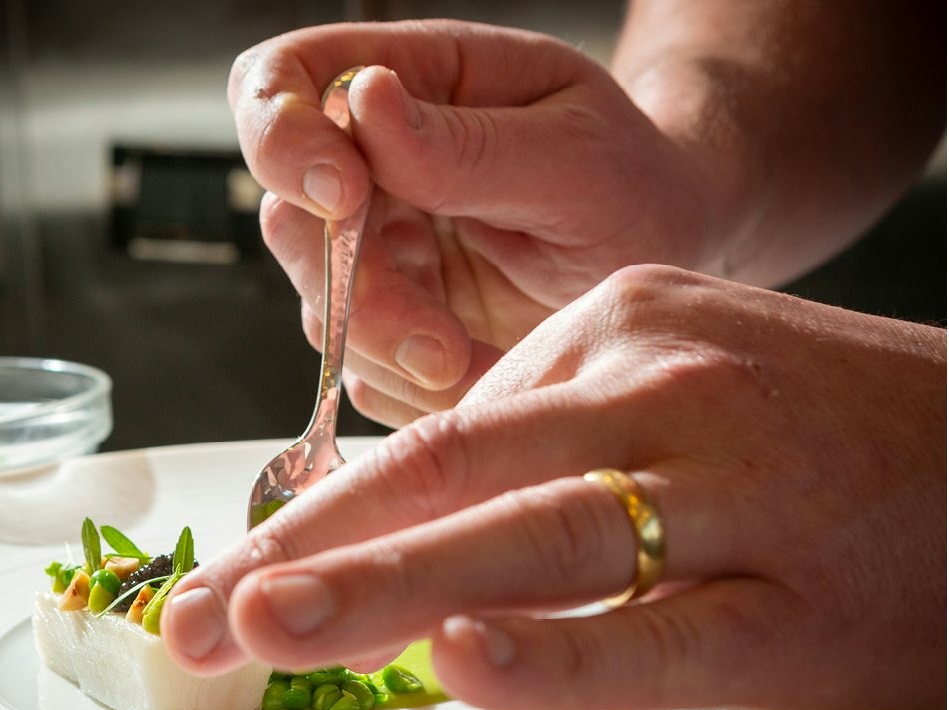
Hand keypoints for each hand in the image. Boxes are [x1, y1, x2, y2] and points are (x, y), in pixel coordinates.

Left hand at [160, 266, 946, 709]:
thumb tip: (376, 531)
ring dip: (385, 584)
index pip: (422, 440)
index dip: (296, 524)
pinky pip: (656, 637)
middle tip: (190, 623)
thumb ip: (533, 453)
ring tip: (269, 625)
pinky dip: (555, 652)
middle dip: (297, 559)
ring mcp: (730, 492)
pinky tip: (465, 663)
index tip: (204, 589)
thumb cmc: (835, 452)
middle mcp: (660, 392)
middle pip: (445, 476)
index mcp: (614, 336)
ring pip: (530, 538)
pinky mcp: (792, 601)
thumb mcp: (671, 399)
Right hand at [230, 24, 718, 421]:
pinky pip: (358, 372)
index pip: (284, 80)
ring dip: (390, 352)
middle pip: (289, 219)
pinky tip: (481, 370)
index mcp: (415, 83)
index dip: (281, 134)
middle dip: (353, 291)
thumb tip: (365, 102)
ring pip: (320, 310)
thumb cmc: (637, 185)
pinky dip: (413, 388)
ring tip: (476, 361)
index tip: (341, 193)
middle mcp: (375, 166)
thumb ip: (468, 144)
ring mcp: (375, 251)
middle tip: (434, 339)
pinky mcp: (385, 327)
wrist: (669, 267)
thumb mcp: (577, 154)